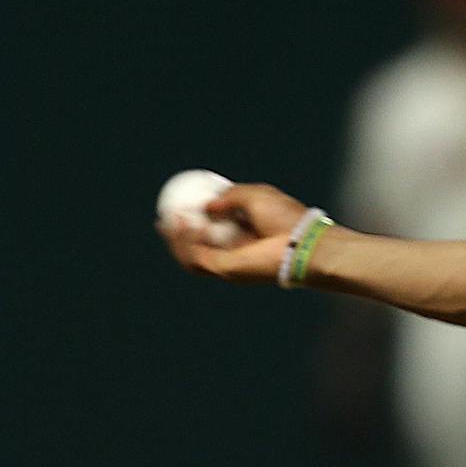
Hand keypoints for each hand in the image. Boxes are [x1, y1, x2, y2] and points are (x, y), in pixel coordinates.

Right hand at [158, 183, 318, 283]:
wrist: (302, 240)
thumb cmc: (286, 217)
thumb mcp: (255, 195)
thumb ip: (231, 196)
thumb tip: (208, 205)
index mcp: (242, 240)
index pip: (211, 237)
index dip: (192, 226)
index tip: (178, 210)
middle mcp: (233, 256)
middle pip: (195, 253)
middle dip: (175, 241)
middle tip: (162, 221)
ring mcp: (228, 267)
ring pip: (191, 259)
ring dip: (177, 240)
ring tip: (171, 220)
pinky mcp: (225, 271)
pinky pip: (196, 257)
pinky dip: (187, 241)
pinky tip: (186, 222)